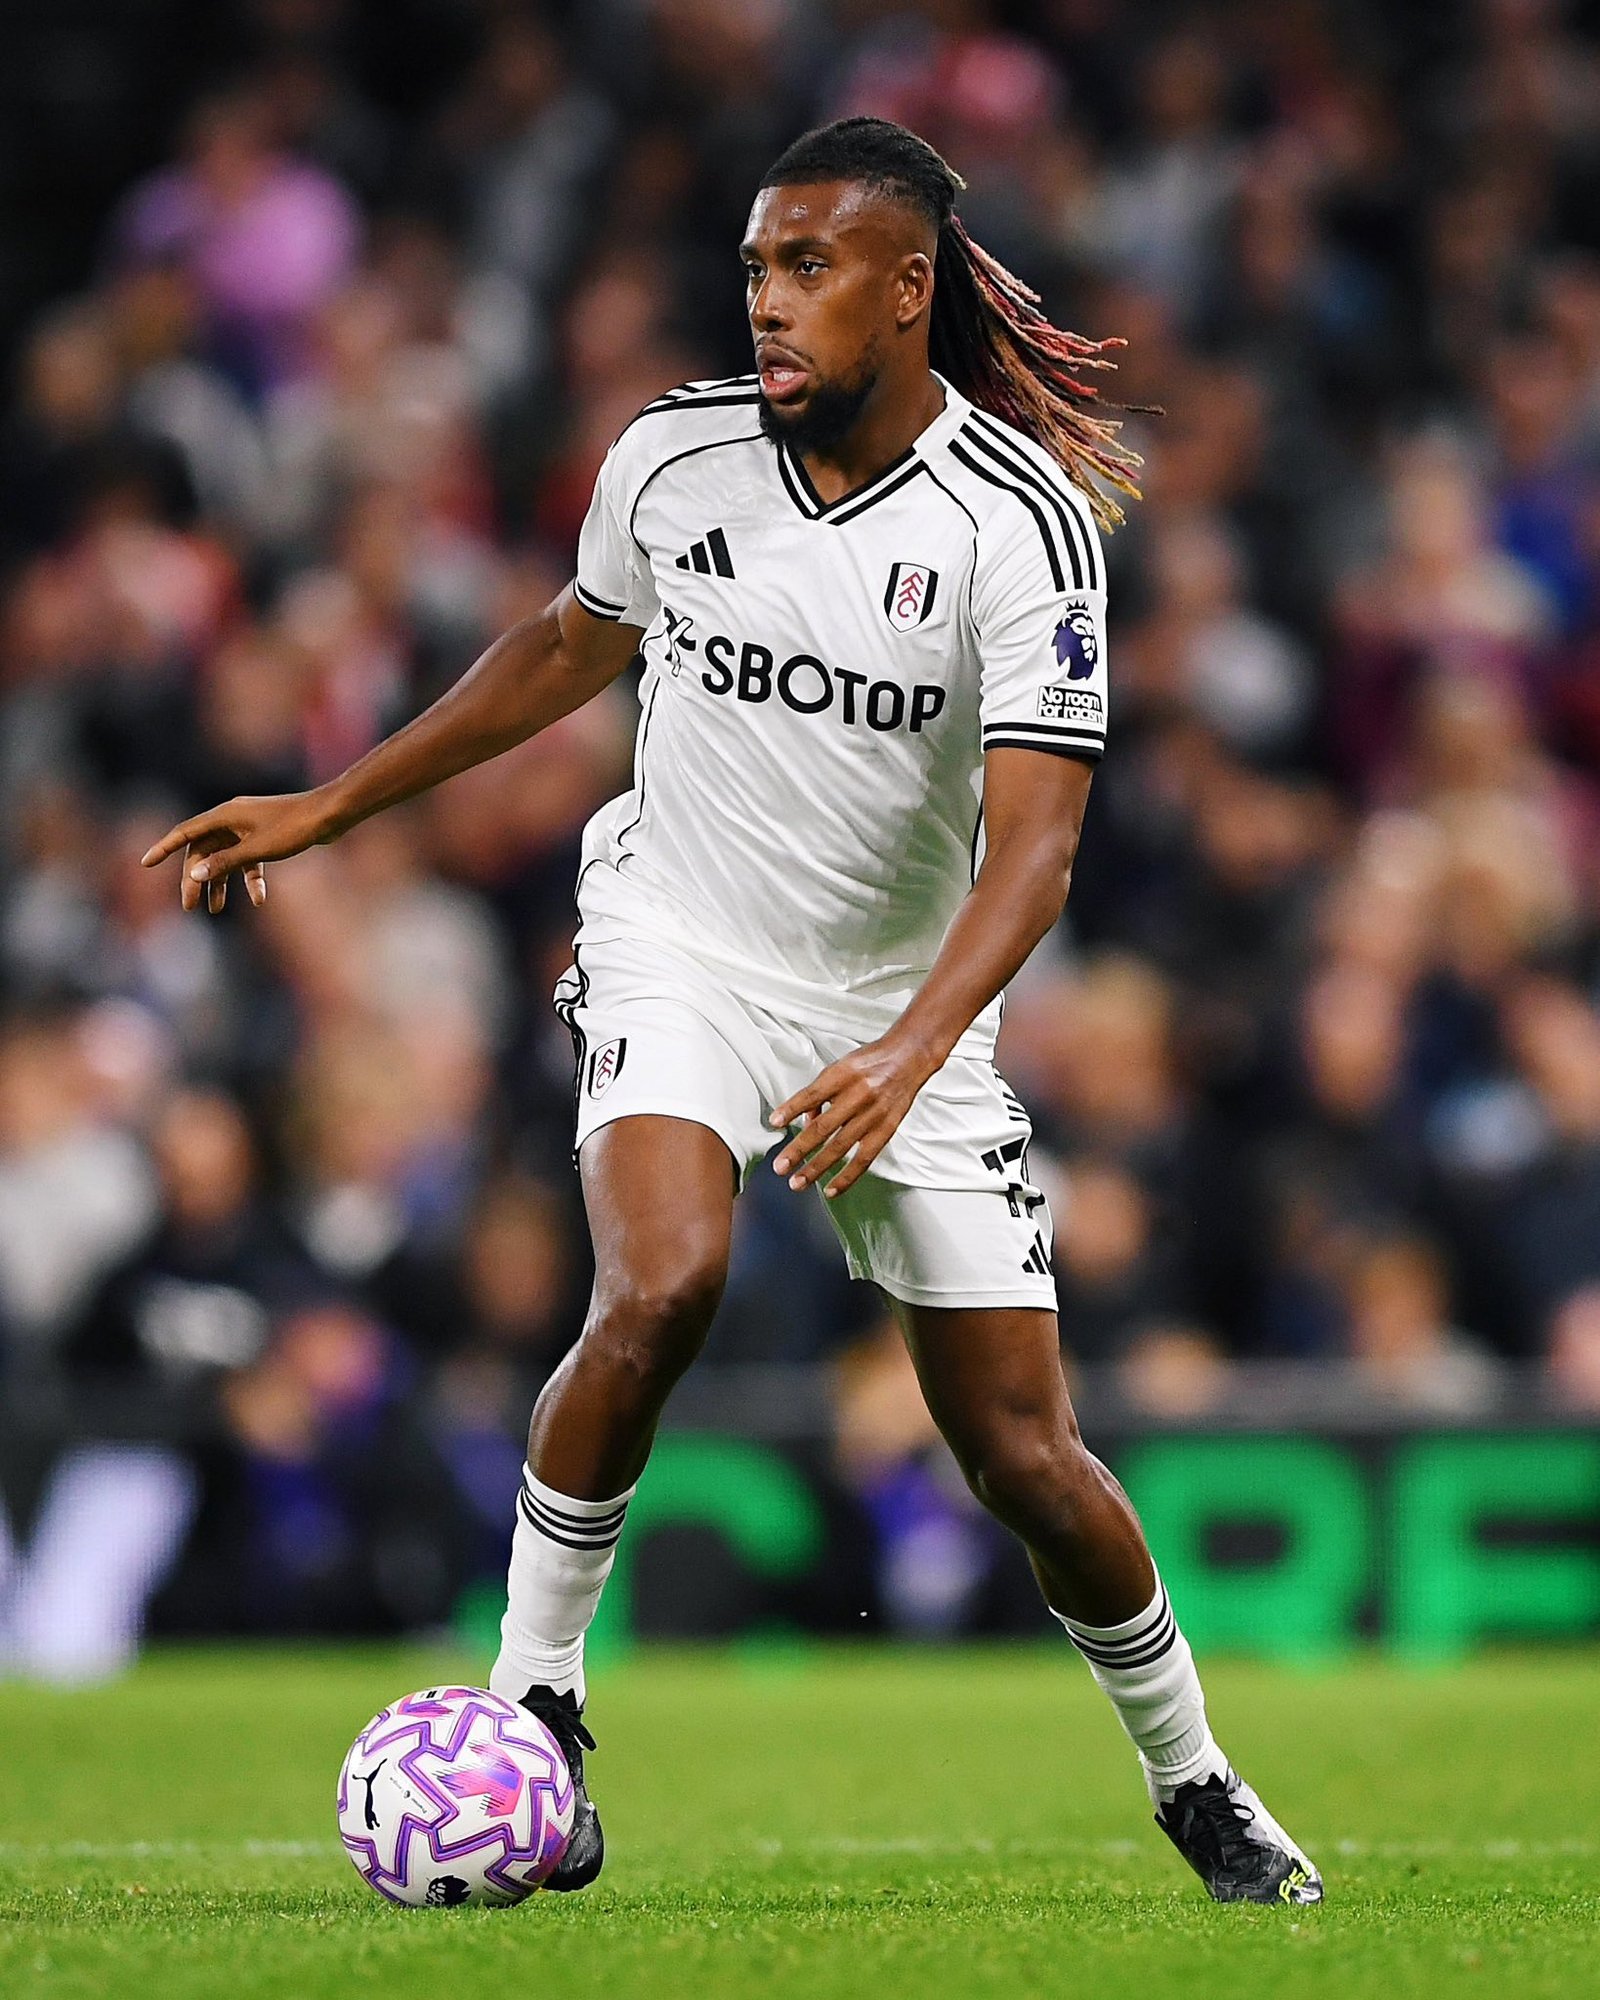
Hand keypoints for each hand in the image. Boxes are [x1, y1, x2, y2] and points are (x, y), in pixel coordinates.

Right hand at [140, 790, 337, 914]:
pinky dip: (250, 879)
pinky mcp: (266, 837)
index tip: (145, 864)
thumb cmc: (295, 827)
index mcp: (224, 815)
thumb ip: (225, 862)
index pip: (185, 833)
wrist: (331, 815)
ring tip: (215, 910)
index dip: (164, 848)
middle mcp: (233, 819)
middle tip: (190, 907)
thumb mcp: (257, 850)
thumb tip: (194, 874)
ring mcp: (249, 828)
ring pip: (226, 858)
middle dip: (196, 879)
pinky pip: (249, 860)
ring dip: (220, 883)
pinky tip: (258, 899)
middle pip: (204, 851)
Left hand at [769, 1034, 937, 1198]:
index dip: (791, 1109)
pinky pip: (864, 1159)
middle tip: (781, 1166)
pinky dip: (847, 1177)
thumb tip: (804, 1120)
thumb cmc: (870, 1063)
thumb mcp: (839, 1067)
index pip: (812, 1095)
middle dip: (799, 1149)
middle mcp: (858, 1096)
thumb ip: (820, 1093)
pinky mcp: (885, 1131)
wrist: (908, 1059)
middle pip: (823, 1127)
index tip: (775, 1123)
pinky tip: (831, 1189)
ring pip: (840, 1147)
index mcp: (843, 1075)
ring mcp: (873, 1116)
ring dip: (816, 1168)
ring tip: (798, 1182)